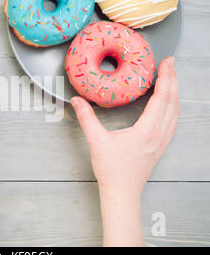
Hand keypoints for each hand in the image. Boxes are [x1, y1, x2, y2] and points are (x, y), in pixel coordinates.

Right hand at [71, 57, 178, 245]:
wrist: (122, 192)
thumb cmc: (112, 170)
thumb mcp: (96, 141)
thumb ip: (86, 118)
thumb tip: (77, 101)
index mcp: (147, 130)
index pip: (162, 97)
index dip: (166, 77)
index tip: (167, 62)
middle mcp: (159, 134)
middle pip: (173, 101)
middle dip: (173, 79)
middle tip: (170, 64)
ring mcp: (162, 141)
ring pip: (175, 111)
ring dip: (175, 93)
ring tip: (170, 80)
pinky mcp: (160, 146)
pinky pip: (173, 121)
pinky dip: (173, 107)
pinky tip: (168, 105)